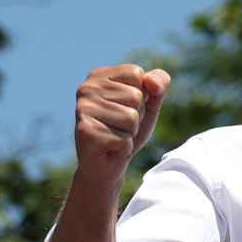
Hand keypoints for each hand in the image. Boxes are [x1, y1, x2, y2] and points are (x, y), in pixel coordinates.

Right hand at [74, 64, 170, 180]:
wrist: (105, 167)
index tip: (124, 109)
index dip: (141, 96)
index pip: (136, 73)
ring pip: (131, 117)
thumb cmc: (126, 131)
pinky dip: (122, 148)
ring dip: (129, 133)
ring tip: (114, 137)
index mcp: (98, 76)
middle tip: (119, 127)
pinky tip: (108, 149)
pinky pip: (123, 138)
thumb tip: (150, 82)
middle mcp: (86, 88)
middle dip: (136, 117)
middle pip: (135, 96)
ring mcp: (83, 109)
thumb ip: (158, 83)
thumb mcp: (149, 104)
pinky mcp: (85, 132)